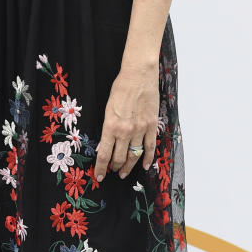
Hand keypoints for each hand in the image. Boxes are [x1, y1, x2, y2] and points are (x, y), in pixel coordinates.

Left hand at [94, 66, 158, 181]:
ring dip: (128, 166)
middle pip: (119, 158)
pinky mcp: (151, 126)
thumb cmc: (120, 88)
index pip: (104, 154)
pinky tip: (144, 166)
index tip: (99, 176)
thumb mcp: (107, 108)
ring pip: (134, 155)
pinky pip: (150, 147)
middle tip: (113, 172)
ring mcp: (140, 129)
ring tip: (124, 173)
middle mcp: (125, 131)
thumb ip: (108, 127)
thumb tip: (105, 144)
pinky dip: (148, 159)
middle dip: (115, 168)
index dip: (101, 168)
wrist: (138, 75)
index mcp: (110, 126)